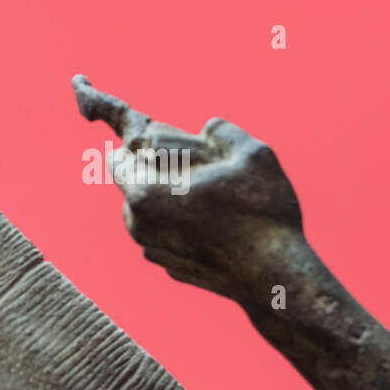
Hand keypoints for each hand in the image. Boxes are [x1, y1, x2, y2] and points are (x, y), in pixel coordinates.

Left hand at [72, 74, 303, 300]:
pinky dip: (185, 221)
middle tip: (205, 167)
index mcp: (145, 192)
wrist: (278, 282)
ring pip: (151, 205)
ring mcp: (154, 249)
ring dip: (174, 194)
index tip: (112, 107)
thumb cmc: (265, 216)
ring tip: (219, 200)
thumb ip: (221, 130)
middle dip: (163, 166)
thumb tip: (206, 129)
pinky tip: (222, 226)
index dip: (129, 133)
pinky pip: (168, 230)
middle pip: (136, 177)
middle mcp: (139, 224)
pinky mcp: (171, 266)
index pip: (118, 153)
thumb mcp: (253, 154)